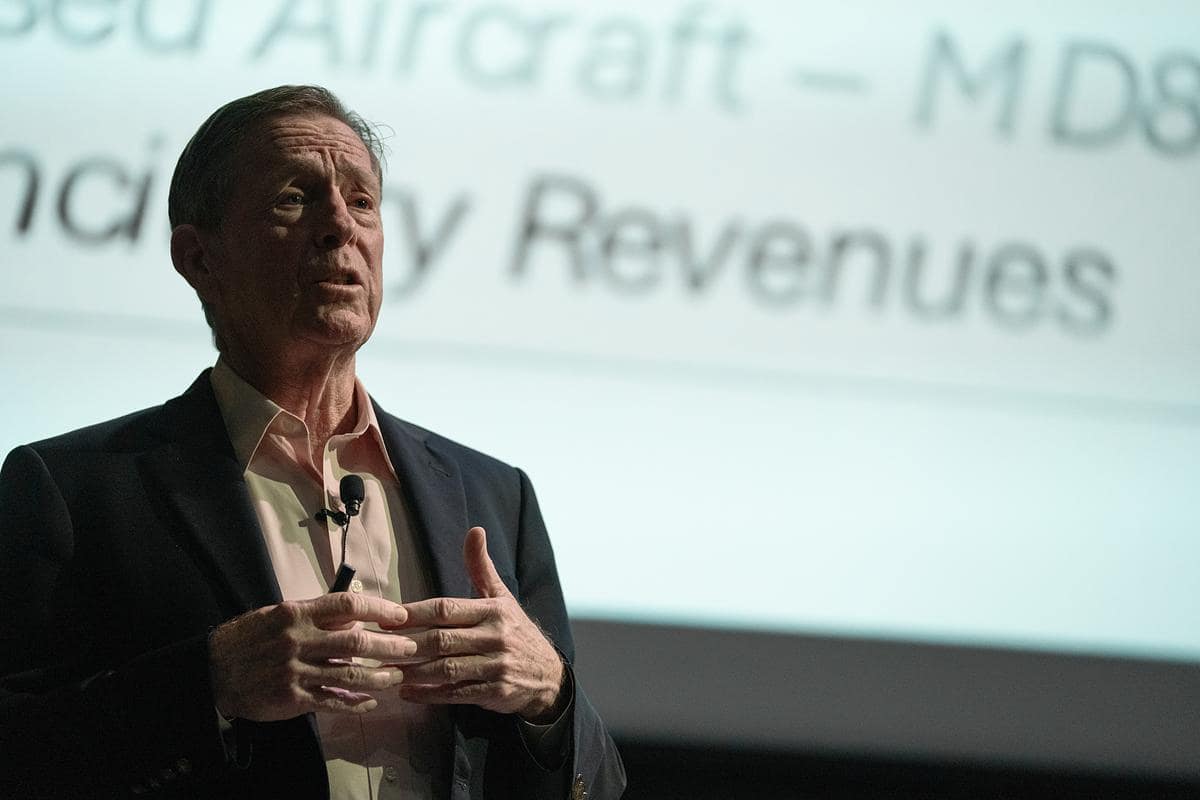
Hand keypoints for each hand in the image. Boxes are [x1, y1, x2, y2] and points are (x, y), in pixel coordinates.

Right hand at [208, 592, 415, 720]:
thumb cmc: (250, 638)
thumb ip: (317, 615)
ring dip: (379, 677)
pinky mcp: (292, 699)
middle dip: (390, 646)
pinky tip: (370, 704)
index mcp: (297, 613)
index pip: (347, 605)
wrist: (213, 671)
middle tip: (411, 648)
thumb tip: (355, 618)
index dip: (379, 609)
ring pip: (350, 676)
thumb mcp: (279, 614)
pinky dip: (355, 705)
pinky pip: (332, 702)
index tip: (400, 614)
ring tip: (397, 676)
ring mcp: (295, 672)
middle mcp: (298, 640)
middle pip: (357, 643)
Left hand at [388, 527, 566, 722]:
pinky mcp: (495, 692)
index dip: (415, 613)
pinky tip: (407, 692)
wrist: (548, 674)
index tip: (388, 617)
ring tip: (386, 670)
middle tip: (377, 646)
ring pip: (446, 668)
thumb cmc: (516, 631)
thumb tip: (474, 530)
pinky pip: (456, 693)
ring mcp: (497, 665)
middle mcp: (496, 636)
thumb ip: (481, 567)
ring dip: (413, 670)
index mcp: (493, 610)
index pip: (447, 608)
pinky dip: (430, 694)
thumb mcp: (502, 597)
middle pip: (442, 639)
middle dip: (407, 643)